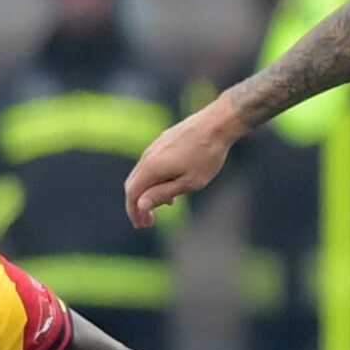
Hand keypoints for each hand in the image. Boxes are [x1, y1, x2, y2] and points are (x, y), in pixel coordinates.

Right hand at [126, 103, 242, 226]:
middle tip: (148, 222)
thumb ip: (162, 194)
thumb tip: (141, 205)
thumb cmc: (206, 155)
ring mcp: (155, 146)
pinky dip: (155, 179)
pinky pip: (152, 164)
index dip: (134, 212)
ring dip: (148, 192)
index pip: (132, 194)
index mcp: (151, 167)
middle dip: (138, 204)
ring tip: (165, 206)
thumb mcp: (188, 183)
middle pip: (133, 184)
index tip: (142, 226)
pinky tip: (172, 186)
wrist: (217, 124)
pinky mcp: (163, 141)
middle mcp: (148, 155)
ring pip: (143, 174)